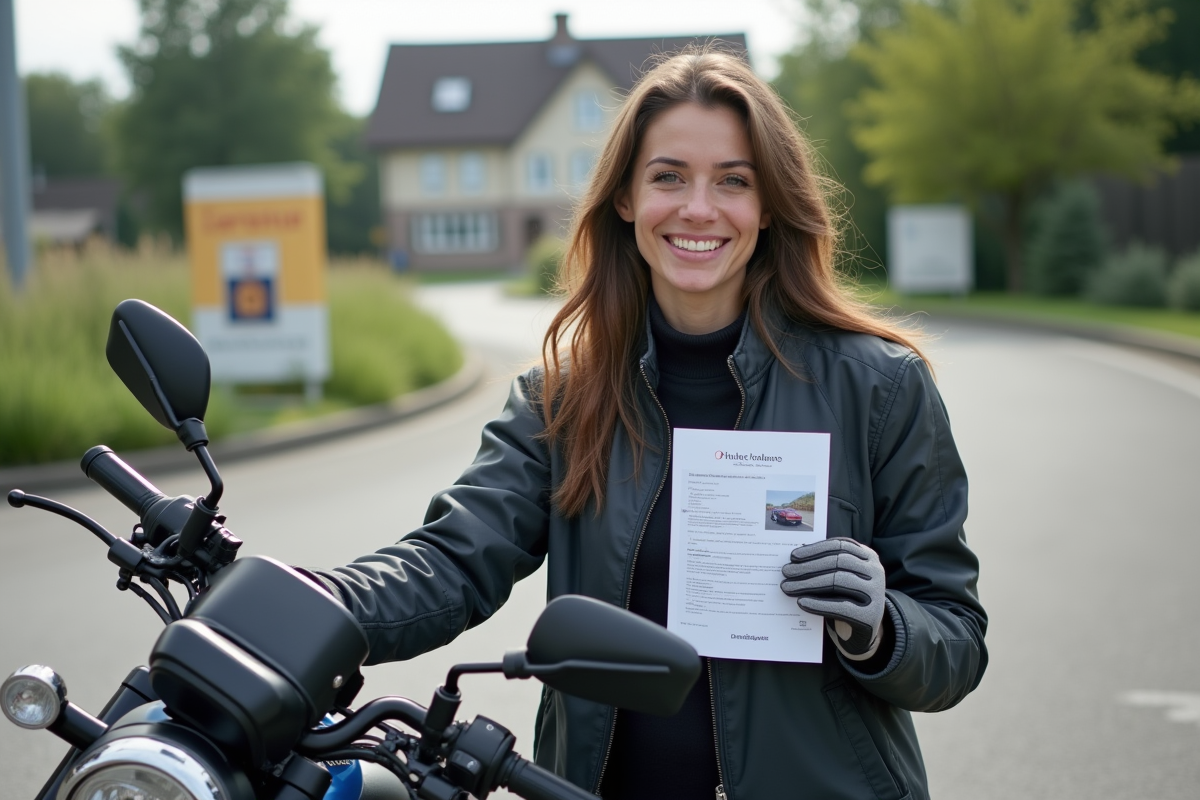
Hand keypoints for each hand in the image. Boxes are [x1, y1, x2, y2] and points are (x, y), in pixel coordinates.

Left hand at [780, 538, 885, 660]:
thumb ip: (826, 565)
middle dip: (808, 566)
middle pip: (838, 562)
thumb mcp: (840, 578)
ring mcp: (876, 593)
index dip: (815, 549)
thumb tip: (796, 558)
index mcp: (868, 557)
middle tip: (786, 572)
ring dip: (808, 583)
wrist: (864, 632)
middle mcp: (876, 571)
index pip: (840, 545)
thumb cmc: (846, 598)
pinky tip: (801, 602)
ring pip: (838, 581)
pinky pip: (840, 607)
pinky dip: (818, 604)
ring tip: (788, 587)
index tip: (793, 556)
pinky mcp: (871, 615)